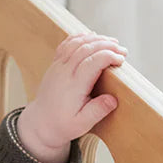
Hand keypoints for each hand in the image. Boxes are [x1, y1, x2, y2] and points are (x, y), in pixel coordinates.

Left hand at [17, 32, 126, 162]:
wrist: (39, 124)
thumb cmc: (62, 125)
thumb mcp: (81, 125)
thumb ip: (97, 112)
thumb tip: (112, 99)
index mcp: (72, 86)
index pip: (92, 62)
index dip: (109, 56)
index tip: (121, 60)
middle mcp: (63, 73)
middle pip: (86, 48)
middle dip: (107, 45)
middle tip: (123, 51)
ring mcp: (57, 67)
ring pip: (76, 43)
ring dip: (96, 39)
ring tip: (112, 43)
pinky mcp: (55, 65)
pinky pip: (66, 44)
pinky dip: (81, 37)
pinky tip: (92, 37)